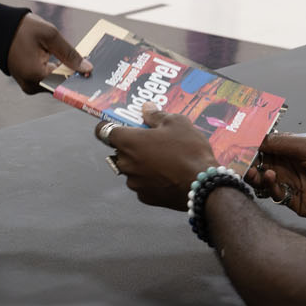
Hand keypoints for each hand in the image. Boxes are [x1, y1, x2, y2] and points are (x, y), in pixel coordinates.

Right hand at [6, 13, 88, 93]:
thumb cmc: (21, 30)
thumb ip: (69, 53)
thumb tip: (87, 68)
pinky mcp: (29, 82)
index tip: (94, 75)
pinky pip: (48, 80)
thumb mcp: (50, 35)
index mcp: (36, 76)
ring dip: (67, 74)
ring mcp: (29, 86)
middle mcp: (31, 86)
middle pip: (62, 85)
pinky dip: (57, 73)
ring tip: (79, 64)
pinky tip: (67, 64)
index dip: (82, 78)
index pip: (67, 84)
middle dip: (75, 76)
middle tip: (90, 67)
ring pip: (56, 83)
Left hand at [102, 107, 216, 209]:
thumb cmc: (188, 151)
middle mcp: (125, 163)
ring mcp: (134, 182)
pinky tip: (168, 174)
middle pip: (120, 150)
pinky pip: (142, 183)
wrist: (202, 185)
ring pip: (131, 168)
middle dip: (133, 145)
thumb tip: (147, 109)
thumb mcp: (176, 123)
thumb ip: (156, 115)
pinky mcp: (144, 196)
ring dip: (142, 162)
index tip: (120, 125)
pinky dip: (151, 178)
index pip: (103, 131)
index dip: (110, 126)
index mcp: (128, 142)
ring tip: (165, 158)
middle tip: (153, 140)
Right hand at [247, 133, 305, 223]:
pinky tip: (273, 180)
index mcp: (294, 150)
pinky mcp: (293, 201)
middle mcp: (290, 166)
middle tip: (241, 161)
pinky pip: (274, 195)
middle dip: (250, 162)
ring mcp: (291, 184)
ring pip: (264, 180)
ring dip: (257, 175)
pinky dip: (270, 187)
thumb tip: (259, 138)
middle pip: (262, 164)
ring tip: (255, 172)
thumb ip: (282, 143)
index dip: (253, 145)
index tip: (239, 144)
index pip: (267, 146)